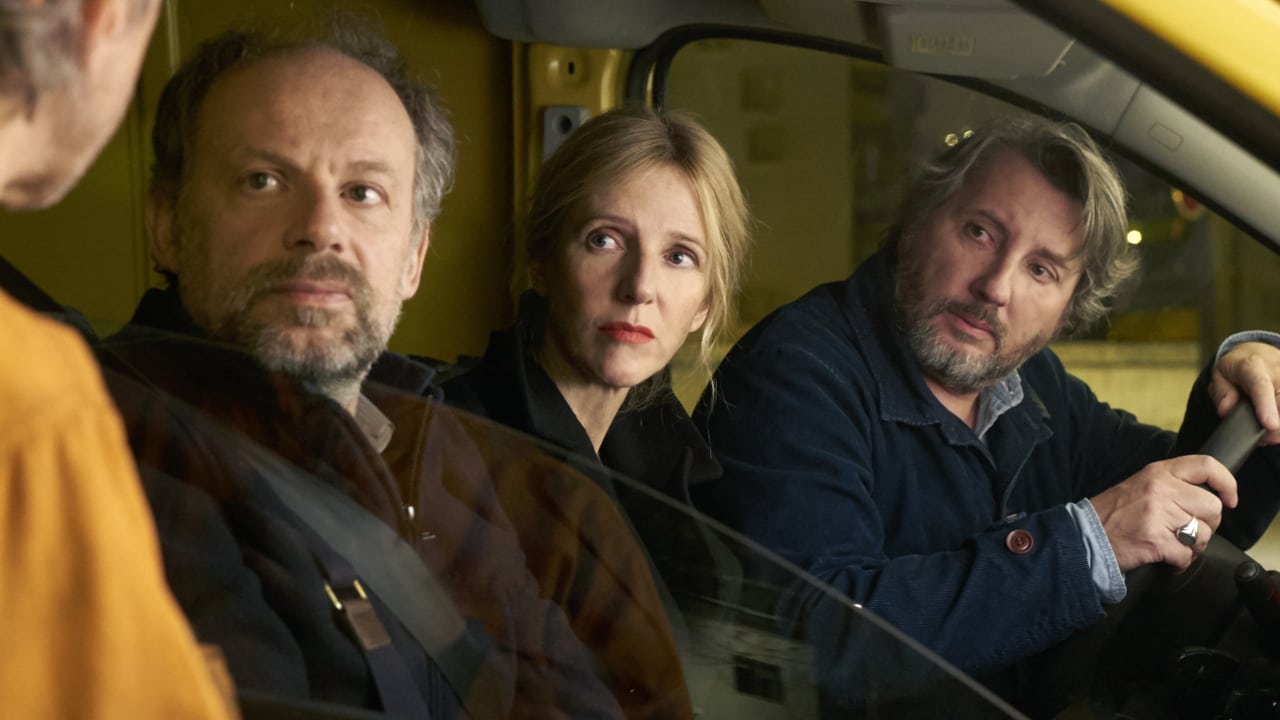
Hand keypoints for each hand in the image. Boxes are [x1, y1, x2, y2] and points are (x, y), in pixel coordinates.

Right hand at [1089, 455, 1236, 571]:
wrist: (1085, 536)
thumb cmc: (1112, 513)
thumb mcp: (1141, 485)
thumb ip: (1172, 485)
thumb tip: (1207, 497)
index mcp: (1158, 472)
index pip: (1206, 465)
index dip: (1226, 483)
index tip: (1229, 498)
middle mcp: (1160, 490)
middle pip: (1212, 507)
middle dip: (1207, 524)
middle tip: (1189, 530)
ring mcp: (1158, 515)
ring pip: (1203, 533)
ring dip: (1193, 546)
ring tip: (1175, 545)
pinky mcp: (1156, 540)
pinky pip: (1187, 555)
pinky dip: (1180, 562)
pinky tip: (1167, 558)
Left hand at [1210, 341, 1279, 444]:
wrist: (1258, 352)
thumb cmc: (1238, 367)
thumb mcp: (1220, 375)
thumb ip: (1221, 393)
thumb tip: (1227, 410)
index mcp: (1252, 366)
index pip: (1261, 386)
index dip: (1266, 406)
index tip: (1270, 425)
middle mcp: (1277, 370)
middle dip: (1275, 427)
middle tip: (1263, 439)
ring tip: (1269, 433)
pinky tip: (1276, 426)